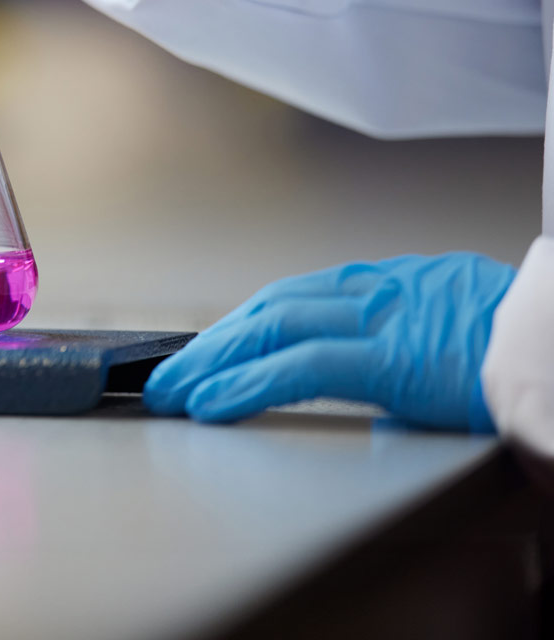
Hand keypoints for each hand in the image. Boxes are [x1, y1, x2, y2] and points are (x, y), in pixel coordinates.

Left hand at [143, 253, 516, 430]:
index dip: (247, 322)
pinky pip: (301, 369)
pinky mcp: (397, 360)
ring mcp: (389, 319)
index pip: (301, 295)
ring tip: (174, 390)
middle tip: (170, 373)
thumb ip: (412, 341)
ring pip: (273, 328)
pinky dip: (247, 383)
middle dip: (215, 341)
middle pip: (274, 307)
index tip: (212, 346)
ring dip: (214, 360)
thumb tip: (382, 380)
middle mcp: (384, 290)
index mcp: (399, 282)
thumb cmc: (534, 344)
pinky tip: (212, 403)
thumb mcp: (463, 326)